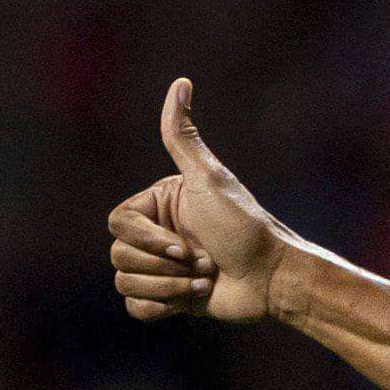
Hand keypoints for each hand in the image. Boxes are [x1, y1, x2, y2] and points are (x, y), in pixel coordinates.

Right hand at [110, 78, 288, 322]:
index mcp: (157, 204)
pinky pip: (135, 307)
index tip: (185, 246)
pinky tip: (190, 301)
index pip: (118, 224)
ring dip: (167, 288)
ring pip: (125, 282)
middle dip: (163, 267)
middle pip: (119, 254)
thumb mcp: (210, 179)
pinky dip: (160, 307)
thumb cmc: (244, 228)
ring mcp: (161, 266)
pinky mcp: (169, 298)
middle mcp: (155, 233)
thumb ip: (183, 137)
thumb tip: (181, 81)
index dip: (147, 241)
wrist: (272, 280)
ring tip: (203, 283)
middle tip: (203, 264)